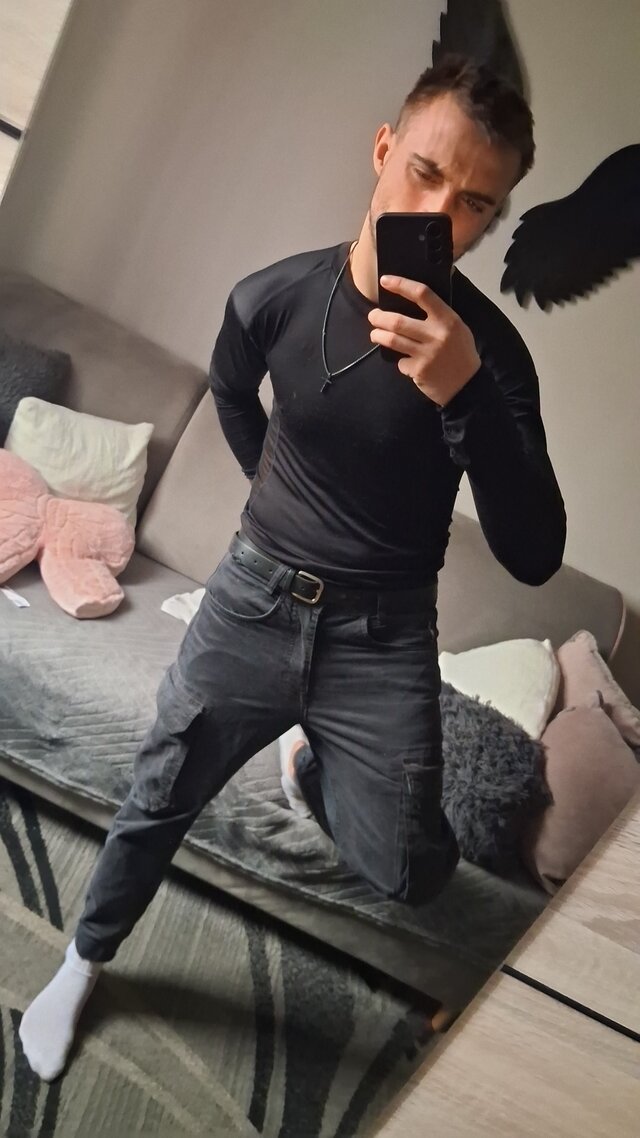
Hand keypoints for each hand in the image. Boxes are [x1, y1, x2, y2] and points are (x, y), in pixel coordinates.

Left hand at [368, 276, 480, 405]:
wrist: (467, 385)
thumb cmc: (461, 353)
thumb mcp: (458, 328)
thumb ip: (440, 313)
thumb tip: (418, 293)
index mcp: (448, 319)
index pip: (422, 294)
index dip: (401, 285)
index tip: (385, 280)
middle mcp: (436, 335)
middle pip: (398, 321)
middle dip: (379, 317)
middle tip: (373, 316)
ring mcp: (426, 354)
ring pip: (392, 340)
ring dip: (378, 335)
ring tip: (375, 334)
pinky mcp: (418, 371)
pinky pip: (400, 362)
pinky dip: (400, 361)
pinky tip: (404, 361)